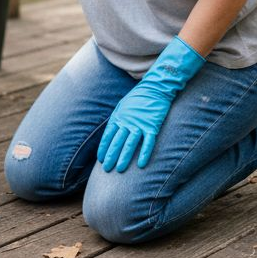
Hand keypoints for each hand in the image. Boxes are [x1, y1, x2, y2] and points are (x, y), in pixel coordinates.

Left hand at [96, 36, 204, 171]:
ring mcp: (140, 124)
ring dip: (124, 158)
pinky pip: (148, 142)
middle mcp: (127, 122)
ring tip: (120, 169)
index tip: (101, 159)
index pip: (108, 136)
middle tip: (107, 169)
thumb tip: (110, 132)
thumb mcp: (122, 106)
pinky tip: (141, 165)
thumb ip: (116, 119)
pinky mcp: (152, 126)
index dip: (104, 148)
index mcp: (118, 117)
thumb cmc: (138, 97)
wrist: (155, 87)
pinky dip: (144, 153)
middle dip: (111, 156)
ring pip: (130, 144)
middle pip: (117, 142)